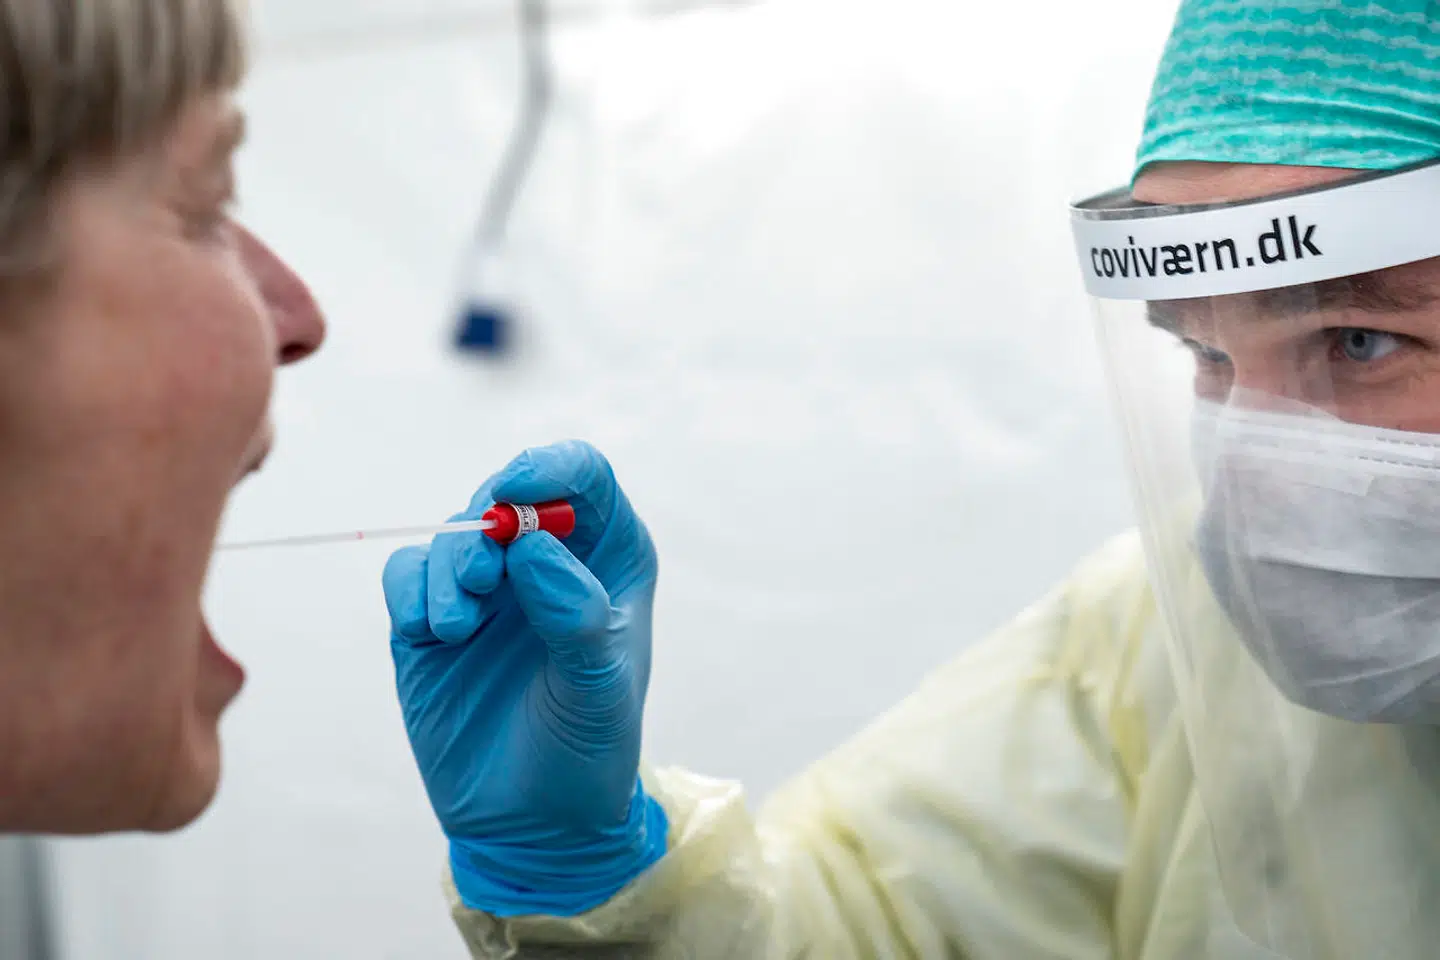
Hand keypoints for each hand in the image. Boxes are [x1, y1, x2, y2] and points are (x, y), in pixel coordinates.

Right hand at [383, 441, 666, 916]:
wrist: (534, 823)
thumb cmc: (588, 750)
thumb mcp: (599, 690)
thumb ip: (576, 616)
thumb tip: (532, 544)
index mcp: (607, 558)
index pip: (582, 475)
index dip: (549, 467)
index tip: (516, 490)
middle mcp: (546, 561)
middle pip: (506, 493)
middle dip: (485, 525)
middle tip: (478, 578)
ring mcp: (487, 589)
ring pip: (451, 534)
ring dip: (447, 569)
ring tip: (457, 628)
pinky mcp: (432, 621)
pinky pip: (407, 575)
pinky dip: (411, 593)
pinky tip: (433, 634)